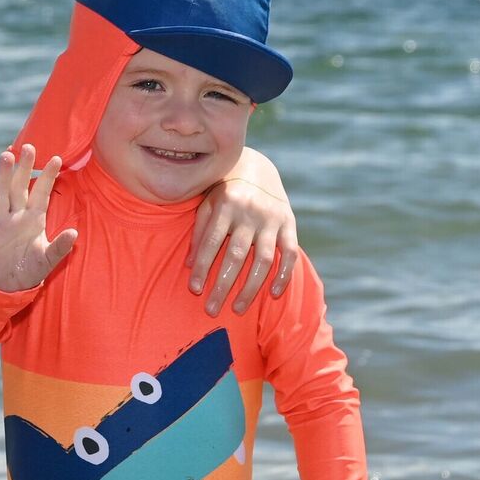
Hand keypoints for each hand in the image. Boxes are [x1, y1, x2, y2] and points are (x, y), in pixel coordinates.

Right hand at [0, 144, 77, 291]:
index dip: (48, 177)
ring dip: (3, 176)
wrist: (7, 286)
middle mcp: (16, 216)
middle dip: (24, 168)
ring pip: (1, 194)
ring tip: (5, 156)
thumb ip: (60, 247)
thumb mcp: (48, 260)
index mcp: (34, 219)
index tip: (57, 159)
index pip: (41, 193)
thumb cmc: (30, 270)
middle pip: (19, 187)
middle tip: (29, 147)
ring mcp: (0, 223)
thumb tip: (74, 233)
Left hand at [187, 177, 298, 315]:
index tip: (195, 289)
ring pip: (263, 260)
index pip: (211, 242)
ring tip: (238, 308)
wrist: (257, 169)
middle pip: (236, 255)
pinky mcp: (289, 224)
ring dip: (251, 287)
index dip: (203, 267)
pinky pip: (290, 254)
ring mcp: (272, 219)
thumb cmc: (223, 192)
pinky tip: (272, 294)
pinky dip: (283, 275)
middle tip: (212, 310)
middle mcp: (249, 212)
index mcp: (225, 205)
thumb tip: (189, 266)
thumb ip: (198, 232)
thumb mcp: (206, 204)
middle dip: (223, 285)